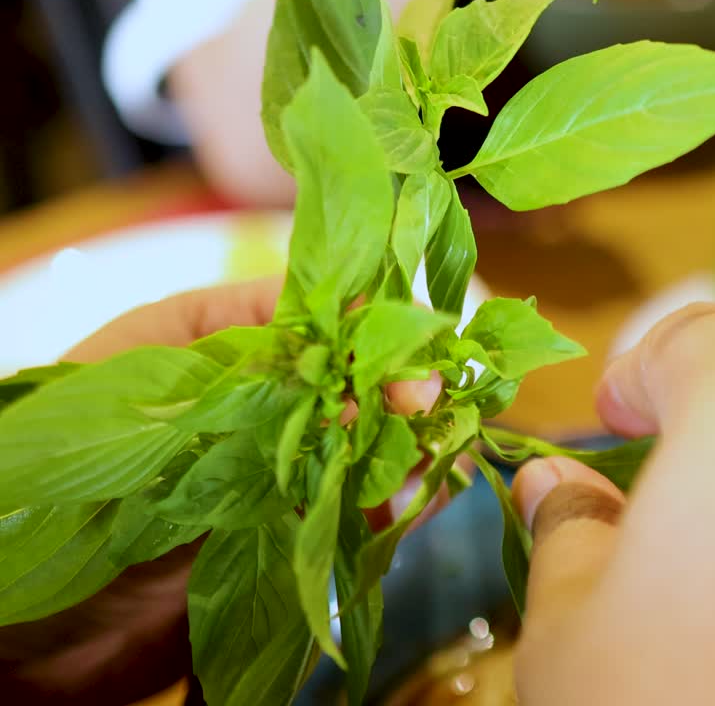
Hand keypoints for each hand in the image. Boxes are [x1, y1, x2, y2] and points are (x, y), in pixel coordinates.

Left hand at [0, 278, 444, 704]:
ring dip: (402, 445)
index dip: (361, 323)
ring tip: (434, 452)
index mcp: (206, 345)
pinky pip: (354, 514)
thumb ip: (245, 374)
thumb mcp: (139, 401)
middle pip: (346, 379)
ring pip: (362, 446)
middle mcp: (248, 405)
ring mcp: (269, 475)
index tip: (404, 339)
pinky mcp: (283, 543)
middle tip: (427, 402)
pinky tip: (421, 495)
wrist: (13, 639)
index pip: (305, 313)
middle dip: (392, 386)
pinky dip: (396, 504)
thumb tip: (351, 362)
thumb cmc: (39, 489)